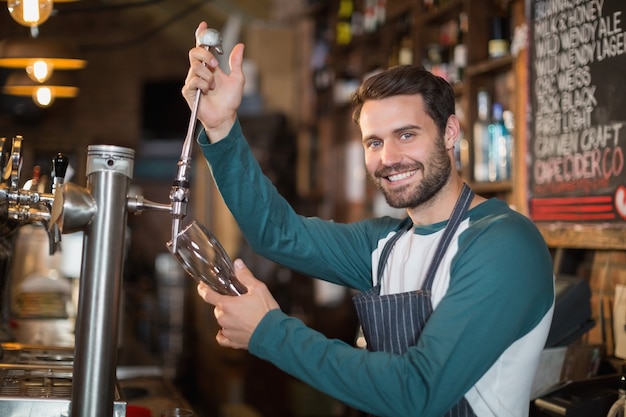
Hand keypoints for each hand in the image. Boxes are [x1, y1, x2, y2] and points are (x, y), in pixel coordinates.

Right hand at [182, 21, 244, 141]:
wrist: (226, 116)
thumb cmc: (230, 100)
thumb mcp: (237, 79)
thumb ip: (236, 63)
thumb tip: (240, 46)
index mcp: (210, 67)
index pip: (202, 48)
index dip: (201, 36)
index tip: (204, 26)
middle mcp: (199, 72)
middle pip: (194, 53)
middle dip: (205, 55)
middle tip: (216, 64)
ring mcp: (192, 81)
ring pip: (195, 67)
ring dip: (208, 76)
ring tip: (213, 87)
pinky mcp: (188, 91)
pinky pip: (193, 81)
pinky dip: (203, 85)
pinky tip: (207, 91)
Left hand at [197, 258, 279, 348]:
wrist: (274, 334)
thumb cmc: (266, 312)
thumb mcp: (258, 289)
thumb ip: (245, 276)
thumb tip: (237, 263)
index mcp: (227, 305)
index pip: (208, 295)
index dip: (203, 289)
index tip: (201, 286)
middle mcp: (224, 319)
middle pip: (218, 308)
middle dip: (225, 304)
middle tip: (238, 302)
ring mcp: (227, 331)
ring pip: (222, 321)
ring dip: (228, 317)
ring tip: (243, 315)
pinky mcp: (233, 342)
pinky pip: (223, 338)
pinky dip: (225, 333)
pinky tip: (232, 329)